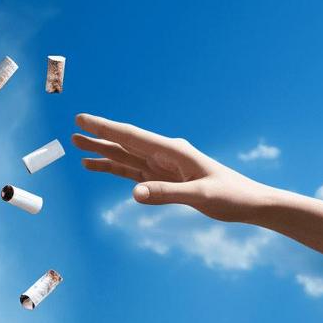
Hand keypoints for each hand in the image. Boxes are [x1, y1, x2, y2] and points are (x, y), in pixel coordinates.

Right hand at [71, 113, 272, 222]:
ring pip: (125, 156)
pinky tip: (96, 166)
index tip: (83, 119)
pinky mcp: (163, 179)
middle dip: (99, 137)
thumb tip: (133, 193)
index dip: (106, 129)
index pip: (132, 137)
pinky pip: (132, 171)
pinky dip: (113, 168)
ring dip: (102, 151)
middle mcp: (164, 154)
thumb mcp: (200, 196)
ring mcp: (162, 166)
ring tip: (77, 147)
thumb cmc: (230, 196)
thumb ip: (166, 194)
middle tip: (73, 128)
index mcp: (173, 151)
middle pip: (124, 143)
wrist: (249, 202)